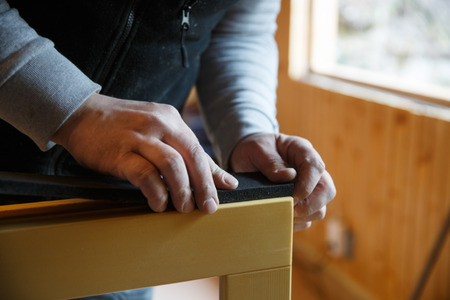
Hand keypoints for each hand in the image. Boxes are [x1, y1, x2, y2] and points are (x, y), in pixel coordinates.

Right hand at [52, 93, 237, 212]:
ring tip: (183, 208)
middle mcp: (158, 124)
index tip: (220, 193)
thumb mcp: (156, 129)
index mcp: (170, 118)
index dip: (212, 174)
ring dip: (182, 191)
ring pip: (172, 165)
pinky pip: (145, 175)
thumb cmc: (121, 125)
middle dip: (204, 186)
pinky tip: (158, 203)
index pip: (198, 149)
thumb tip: (221, 177)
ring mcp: (139, 137)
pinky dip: (156, 193)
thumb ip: (184, 150)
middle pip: (191, 156)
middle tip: (208, 207)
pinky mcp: (119, 152)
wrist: (80, 113)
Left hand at [230, 133, 335, 230]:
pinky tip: (277, 217)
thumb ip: (270, 161)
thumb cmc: (253, 150)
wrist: (245, 158)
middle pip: (327, 191)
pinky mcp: (301, 204)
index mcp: (302, 150)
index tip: (291, 196)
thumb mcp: (256, 149)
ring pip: (319, 209)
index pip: (316, 167)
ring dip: (301, 216)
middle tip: (287, 209)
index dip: (307, 185)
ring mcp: (308, 188)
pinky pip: (306, 220)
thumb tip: (288, 176)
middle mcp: (310, 170)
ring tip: (279, 212)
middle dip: (309, 205)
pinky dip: (293, 223)